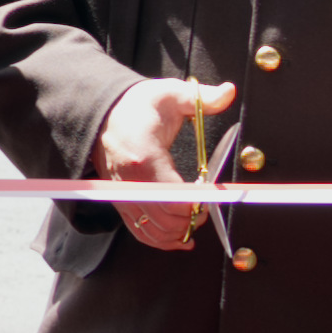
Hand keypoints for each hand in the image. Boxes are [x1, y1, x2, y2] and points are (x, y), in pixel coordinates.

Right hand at [92, 76, 241, 250]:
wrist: (102, 114)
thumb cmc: (136, 106)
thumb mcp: (169, 94)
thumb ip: (201, 97)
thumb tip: (229, 92)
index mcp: (144, 158)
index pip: (176, 197)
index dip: (199, 203)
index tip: (212, 195)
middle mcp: (130, 183)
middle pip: (167, 219)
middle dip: (193, 217)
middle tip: (208, 206)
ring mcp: (123, 196)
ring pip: (155, 230)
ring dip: (180, 232)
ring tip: (196, 220)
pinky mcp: (121, 202)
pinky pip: (140, 232)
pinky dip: (161, 240)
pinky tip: (180, 238)